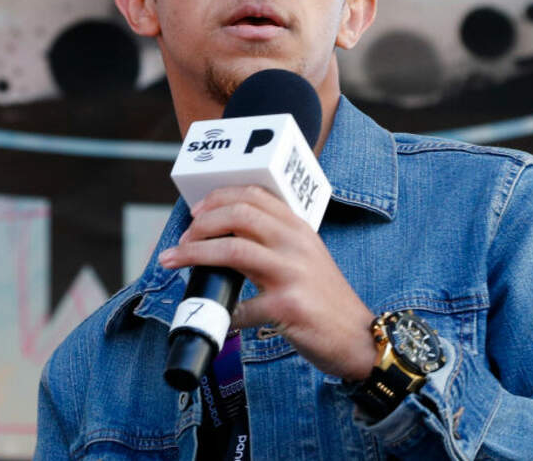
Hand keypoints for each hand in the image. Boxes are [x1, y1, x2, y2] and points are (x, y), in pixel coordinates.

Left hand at [158, 185, 376, 380]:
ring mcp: (292, 274)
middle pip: (238, 215)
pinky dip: (220, 312)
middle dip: (200, 224)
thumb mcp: (306, 258)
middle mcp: (295, 244)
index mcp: (298, 228)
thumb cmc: (325, 300)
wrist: (358, 338)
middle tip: (182, 240)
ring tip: (174, 261)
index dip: (218, 198)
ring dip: (194, 255)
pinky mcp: (287, 307)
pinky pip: (240, 307)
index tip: (196, 211)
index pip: (254, 195)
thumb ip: (274, 243)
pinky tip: (214, 318)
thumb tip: (223, 239)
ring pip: (232, 251)